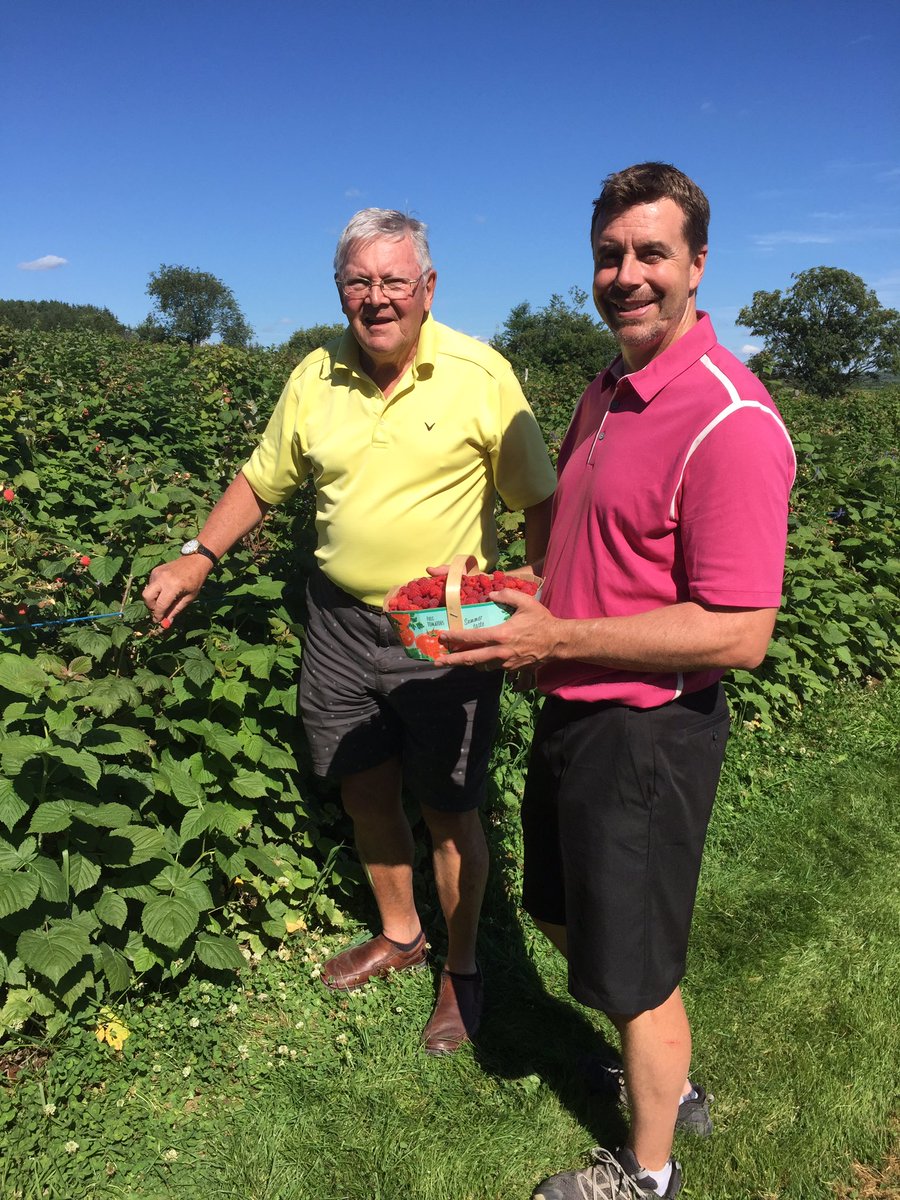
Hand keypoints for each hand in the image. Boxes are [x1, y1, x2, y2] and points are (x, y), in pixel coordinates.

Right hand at [142, 556, 211, 624]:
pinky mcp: (155, 570)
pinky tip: (164, 590)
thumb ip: (176, 610)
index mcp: (173, 586)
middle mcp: (162, 578)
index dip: (158, 615)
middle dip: (150, 607)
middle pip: (147, 597)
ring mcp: (157, 573)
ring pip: (147, 591)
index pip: (160, 605)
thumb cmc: (195, 580)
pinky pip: (150, 584)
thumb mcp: (189, 597)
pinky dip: (155, 591)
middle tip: (159, 611)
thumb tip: (166, 623)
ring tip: (164, 600)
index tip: (158, 621)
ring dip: (153, 599)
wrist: (195, 561)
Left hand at [435, 589, 560, 671]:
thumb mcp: (526, 602)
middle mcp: (500, 652)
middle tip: (437, 661)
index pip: (472, 638)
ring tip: (455, 660)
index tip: (442, 636)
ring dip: (468, 663)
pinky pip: (493, 667)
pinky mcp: (512, 669)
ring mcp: (506, 663)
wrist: (559, 642)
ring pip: (481, 665)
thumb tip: (491, 594)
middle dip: (452, 660)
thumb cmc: (542, 621)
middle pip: (470, 658)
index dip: (454, 637)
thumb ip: (507, 595)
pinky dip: (484, 663)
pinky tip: (480, 658)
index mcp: (501, 635)